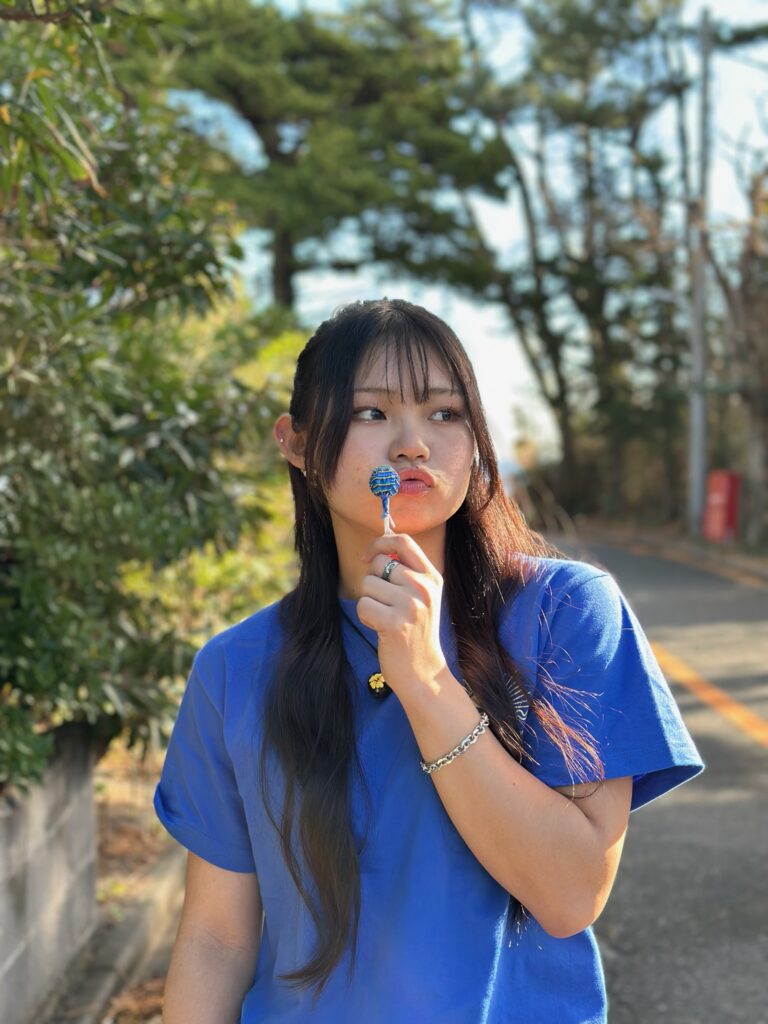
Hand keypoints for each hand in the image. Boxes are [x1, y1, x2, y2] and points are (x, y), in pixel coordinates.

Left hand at [358, 533, 447, 695]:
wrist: (423, 672)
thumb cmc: (415, 631)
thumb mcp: (421, 597)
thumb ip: (405, 572)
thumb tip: (377, 550)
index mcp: (432, 577)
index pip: (403, 541)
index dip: (379, 543)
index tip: (368, 557)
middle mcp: (424, 587)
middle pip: (379, 564)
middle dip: (373, 582)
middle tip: (386, 605)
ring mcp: (411, 605)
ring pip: (368, 585)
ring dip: (369, 602)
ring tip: (386, 619)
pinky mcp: (394, 623)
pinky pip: (363, 605)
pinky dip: (365, 618)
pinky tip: (381, 629)